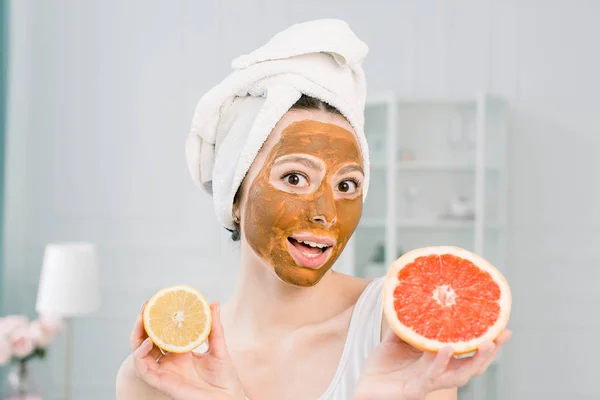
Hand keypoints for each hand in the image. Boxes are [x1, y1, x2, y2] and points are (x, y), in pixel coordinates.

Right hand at [131, 301, 245, 399]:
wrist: (227, 397)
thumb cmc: (224, 376)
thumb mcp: (219, 345)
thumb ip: (214, 325)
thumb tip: (213, 302)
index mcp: (181, 352)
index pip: (163, 332)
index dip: (157, 318)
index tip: (157, 301)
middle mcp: (170, 361)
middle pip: (148, 339)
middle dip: (144, 322)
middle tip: (146, 305)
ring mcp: (164, 371)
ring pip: (140, 352)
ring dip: (137, 335)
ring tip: (142, 319)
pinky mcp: (161, 381)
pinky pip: (144, 368)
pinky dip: (141, 354)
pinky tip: (148, 341)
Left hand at [353, 329, 511, 399]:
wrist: (363, 389)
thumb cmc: (381, 369)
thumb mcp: (395, 341)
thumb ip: (405, 324)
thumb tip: (413, 298)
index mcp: (437, 362)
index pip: (466, 352)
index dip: (484, 341)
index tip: (500, 325)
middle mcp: (438, 374)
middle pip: (472, 365)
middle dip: (490, 352)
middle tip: (504, 334)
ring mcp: (428, 383)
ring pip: (459, 375)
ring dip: (475, 361)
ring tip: (486, 343)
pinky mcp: (415, 390)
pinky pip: (431, 377)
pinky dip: (440, 362)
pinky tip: (447, 349)